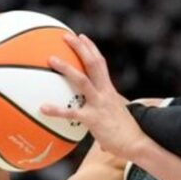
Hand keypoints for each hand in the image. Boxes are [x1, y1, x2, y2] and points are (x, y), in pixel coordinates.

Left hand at [41, 33, 149, 160]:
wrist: (138, 144)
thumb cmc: (128, 135)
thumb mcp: (118, 119)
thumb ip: (107, 119)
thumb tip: (102, 138)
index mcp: (110, 91)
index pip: (101, 64)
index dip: (91, 49)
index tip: (82, 37)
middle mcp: (106, 93)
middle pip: (94, 63)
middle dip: (80, 48)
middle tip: (66, 35)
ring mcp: (100, 104)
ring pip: (82, 80)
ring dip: (67, 68)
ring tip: (51, 59)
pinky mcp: (93, 119)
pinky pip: (71, 113)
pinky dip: (56, 110)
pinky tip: (42, 108)